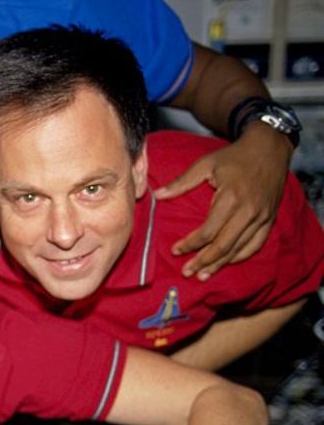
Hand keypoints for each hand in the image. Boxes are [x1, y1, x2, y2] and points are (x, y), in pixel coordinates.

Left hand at [154, 127, 290, 279]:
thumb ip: (182, 182)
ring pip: (239, 249)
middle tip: (186, 273)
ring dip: (220, 264)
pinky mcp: (270, 219)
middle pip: (224, 245)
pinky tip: (226, 263)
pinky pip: (256, 245)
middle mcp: (248, 211)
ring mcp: (262, 217)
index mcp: (231, 198)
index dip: (191, 244)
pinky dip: (240, 256)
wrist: (269, 149)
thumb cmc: (234, 156)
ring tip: (203, 275)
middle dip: (203, 261)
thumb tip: (156, 195)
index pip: (208, 231)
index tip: (175, 251)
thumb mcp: (205, 163)